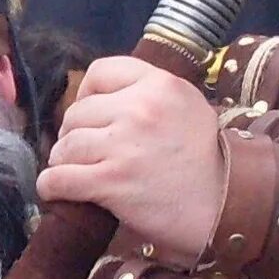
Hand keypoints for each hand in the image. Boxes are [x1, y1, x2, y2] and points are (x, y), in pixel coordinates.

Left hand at [39, 55, 225, 260]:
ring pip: (66, 145)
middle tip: (82, 151)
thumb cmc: (208, 160)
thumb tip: (107, 98)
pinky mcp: (112, 181)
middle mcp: (139, 108)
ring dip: (62, 160)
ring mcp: (123, 145)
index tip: (89, 113)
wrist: (227, 206)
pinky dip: (51, 185)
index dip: (86, 92)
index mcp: (160, 84)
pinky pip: (60, 178)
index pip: (102, 71)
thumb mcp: (190, 108)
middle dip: (74, 132)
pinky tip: (54, 189)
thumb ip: (152, 95)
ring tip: (71, 170)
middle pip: (78, 112)